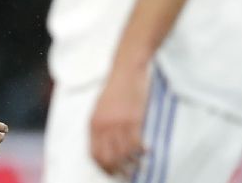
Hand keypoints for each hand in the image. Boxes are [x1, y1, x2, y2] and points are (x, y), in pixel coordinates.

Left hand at [89, 62, 149, 177]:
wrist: (125, 69)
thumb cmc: (115, 88)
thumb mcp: (100, 108)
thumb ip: (101, 126)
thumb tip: (106, 146)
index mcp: (93, 124)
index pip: (94, 154)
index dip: (103, 167)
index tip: (112, 172)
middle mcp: (103, 126)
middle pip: (108, 158)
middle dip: (118, 170)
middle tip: (127, 174)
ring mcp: (118, 123)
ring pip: (124, 154)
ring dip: (133, 164)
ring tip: (140, 165)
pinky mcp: (133, 119)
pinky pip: (137, 144)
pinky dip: (142, 151)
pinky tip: (148, 151)